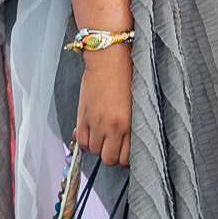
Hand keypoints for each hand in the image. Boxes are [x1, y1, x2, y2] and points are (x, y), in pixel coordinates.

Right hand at [76, 45, 131, 166]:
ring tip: (101, 137)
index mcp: (130, 124)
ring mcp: (96, 122)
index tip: (123, 153)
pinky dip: (85, 141)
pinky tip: (90, 133)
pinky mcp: (83, 116)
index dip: (124, 159)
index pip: (125, 158)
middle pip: (109, 159)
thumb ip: (131, 125)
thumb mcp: (136, 104)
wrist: (108, 59)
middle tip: (112, 147)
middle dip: (111, 156)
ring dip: (97, 147)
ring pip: (94, 151)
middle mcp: (113, 126)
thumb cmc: (127, 76)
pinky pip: (81, 141)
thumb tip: (125, 144)